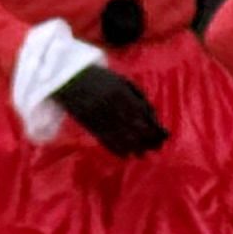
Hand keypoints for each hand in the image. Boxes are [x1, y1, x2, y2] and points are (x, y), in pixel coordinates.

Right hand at [48, 64, 169, 159]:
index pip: (144, 115)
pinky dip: (116, 150)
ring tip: (143, 155)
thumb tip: (153, 116)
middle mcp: (112, 106)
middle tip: (156, 148)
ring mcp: (99, 116)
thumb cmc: (100, 78)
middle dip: (148, 140)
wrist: (68, 77)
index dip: (155, 127)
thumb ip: (138, 97)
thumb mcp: (122, 81)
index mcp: (122, 93)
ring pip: (121, 137)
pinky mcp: (89, 125)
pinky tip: (126, 156)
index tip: (164, 135)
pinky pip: (105, 140)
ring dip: (135, 148)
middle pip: (135, 128)